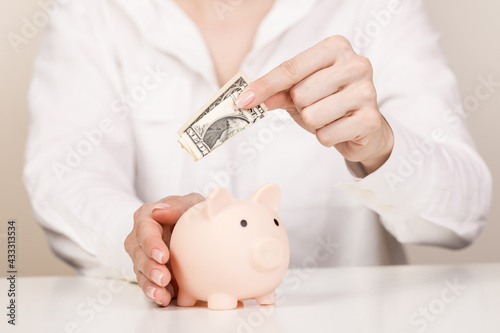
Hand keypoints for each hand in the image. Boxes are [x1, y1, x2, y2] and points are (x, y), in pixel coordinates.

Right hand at [124, 193, 203, 305]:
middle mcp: (141, 237)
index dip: (151, 243)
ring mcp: (143, 256)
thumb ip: (178, 205)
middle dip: (150, 267)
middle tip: (164, 277)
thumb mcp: (191, 203)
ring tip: (162, 292)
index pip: (144, 229)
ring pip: (140, 271)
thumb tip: (160, 210)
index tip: (162, 256)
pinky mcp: (149, 272)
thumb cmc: (191, 212)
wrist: (198, 229)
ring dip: (150, 283)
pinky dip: (155, 292)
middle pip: (138, 252)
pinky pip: (148, 284)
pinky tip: (163, 298)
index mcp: (148, 216)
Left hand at [236, 35, 393, 173]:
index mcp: (336, 48)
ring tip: (329, 118)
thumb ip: (277, 92)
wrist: (364, 127)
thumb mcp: (300, 92)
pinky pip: (326, 135)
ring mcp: (367, 91)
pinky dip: (326, 137)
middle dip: (301, 107)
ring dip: (314, 124)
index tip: (243, 101)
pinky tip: (340, 129)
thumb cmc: (329, 102)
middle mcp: (355, 64)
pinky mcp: (370, 120)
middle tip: (316, 106)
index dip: (265, 86)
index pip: (291, 68)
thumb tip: (250, 99)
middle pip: (301, 94)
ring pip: (313, 116)